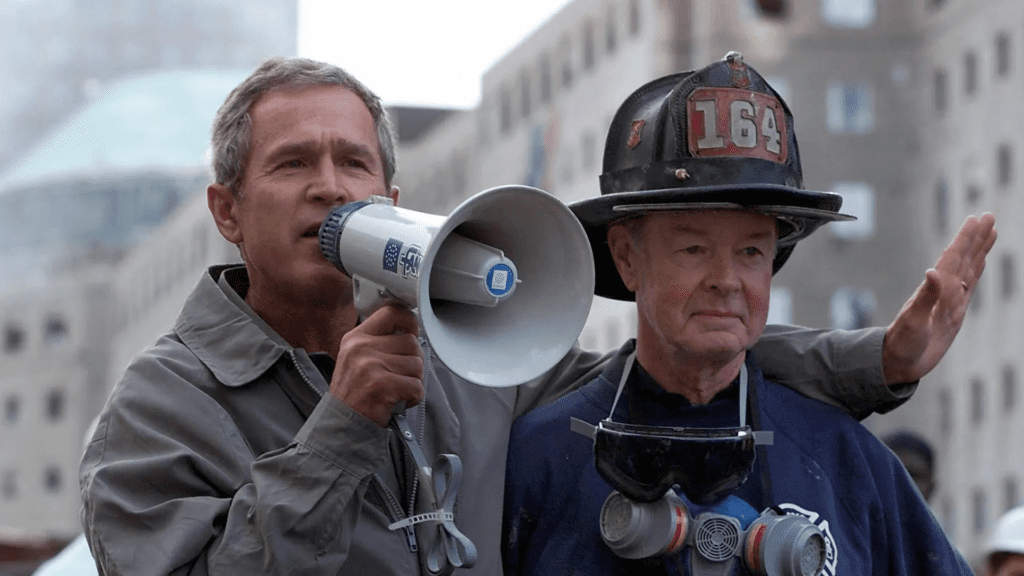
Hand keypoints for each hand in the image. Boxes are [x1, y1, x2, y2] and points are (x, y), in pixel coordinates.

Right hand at [330, 304, 423, 425]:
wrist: (340, 425)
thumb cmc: (354, 394)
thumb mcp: (356, 358)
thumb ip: (379, 342)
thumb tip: (411, 332)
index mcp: (356, 337)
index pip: (392, 312)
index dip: (410, 322)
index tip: (412, 333)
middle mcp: (362, 348)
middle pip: (411, 342)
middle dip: (413, 362)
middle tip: (400, 377)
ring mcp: (371, 366)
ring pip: (417, 365)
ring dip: (413, 381)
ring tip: (397, 390)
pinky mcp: (382, 385)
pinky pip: (416, 386)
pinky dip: (413, 397)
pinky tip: (398, 401)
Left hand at [882, 213, 996, 383]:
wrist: (898, 362)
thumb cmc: (902, 343)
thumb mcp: (913, 321)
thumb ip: (925, 298)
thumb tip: (932, 271)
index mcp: (934, 290)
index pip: (953, 258)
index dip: (965, 239)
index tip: (977, 219)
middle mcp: (943, 291)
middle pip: (963, 258)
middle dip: (976, 238)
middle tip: (988, 215)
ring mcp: (950, 300)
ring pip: (968, 269)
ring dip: (979, 250)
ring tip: (990, 231)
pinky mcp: (954, 312)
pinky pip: (969, 287)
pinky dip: (976, 272)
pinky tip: (980, 262)